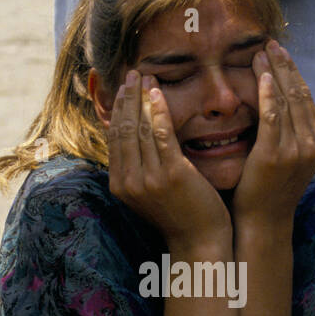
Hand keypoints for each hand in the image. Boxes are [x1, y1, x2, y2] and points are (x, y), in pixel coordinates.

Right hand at [106, 70, 230, 243]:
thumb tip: (133, 140)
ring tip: (144, 77)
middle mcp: (129, 181)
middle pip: (123, 129)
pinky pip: (162, 134)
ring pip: (139, 128)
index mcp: (120, 184)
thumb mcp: (150, 193)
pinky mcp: (172, 174)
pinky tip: (158, 92)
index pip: (114, 138)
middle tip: (132, 73)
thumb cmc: (180, 216)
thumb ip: (139, 168)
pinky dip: (159, 110)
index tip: (123, 88)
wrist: (200, 242)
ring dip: (140, 98)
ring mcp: (149, 179)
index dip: (117, 109)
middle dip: (126, 97)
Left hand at [232, 40, 314, 224]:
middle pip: (298, 92)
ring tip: (260, 51)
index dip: (292, 71)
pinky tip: (259, 75)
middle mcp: (311, 142)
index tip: (279, 52)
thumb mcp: (287, 158)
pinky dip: (267, 93)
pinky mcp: (274, 154)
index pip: (305, 97)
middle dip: (283, 64)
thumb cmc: (269, 191)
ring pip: (286, 99)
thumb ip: (288, 133)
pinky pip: (272, 116)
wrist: (263, 222)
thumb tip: (277, 104)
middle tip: (269, 42)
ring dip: (273, 71)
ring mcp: (295, 149)